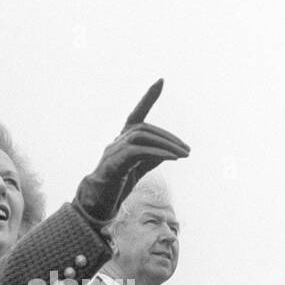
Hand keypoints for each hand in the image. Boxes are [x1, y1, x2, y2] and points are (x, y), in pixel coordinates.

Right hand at [74, 80, 189, 226]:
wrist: (98, 203)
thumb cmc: (118, 184)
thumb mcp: (141, 168)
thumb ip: (154, 156)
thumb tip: (172, 150)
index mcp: (124, 139)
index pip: (136, 114)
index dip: (148, 97)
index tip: (160, 81)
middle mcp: (117, 141)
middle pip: (144, 128)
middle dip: (168, 137)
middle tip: (187, 149)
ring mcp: (113, 151)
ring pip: (141, 137)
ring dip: (165, 145)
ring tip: (183, 154)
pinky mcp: (114, 164)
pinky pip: (137, 152)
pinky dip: (157, 153)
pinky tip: (172, 158)